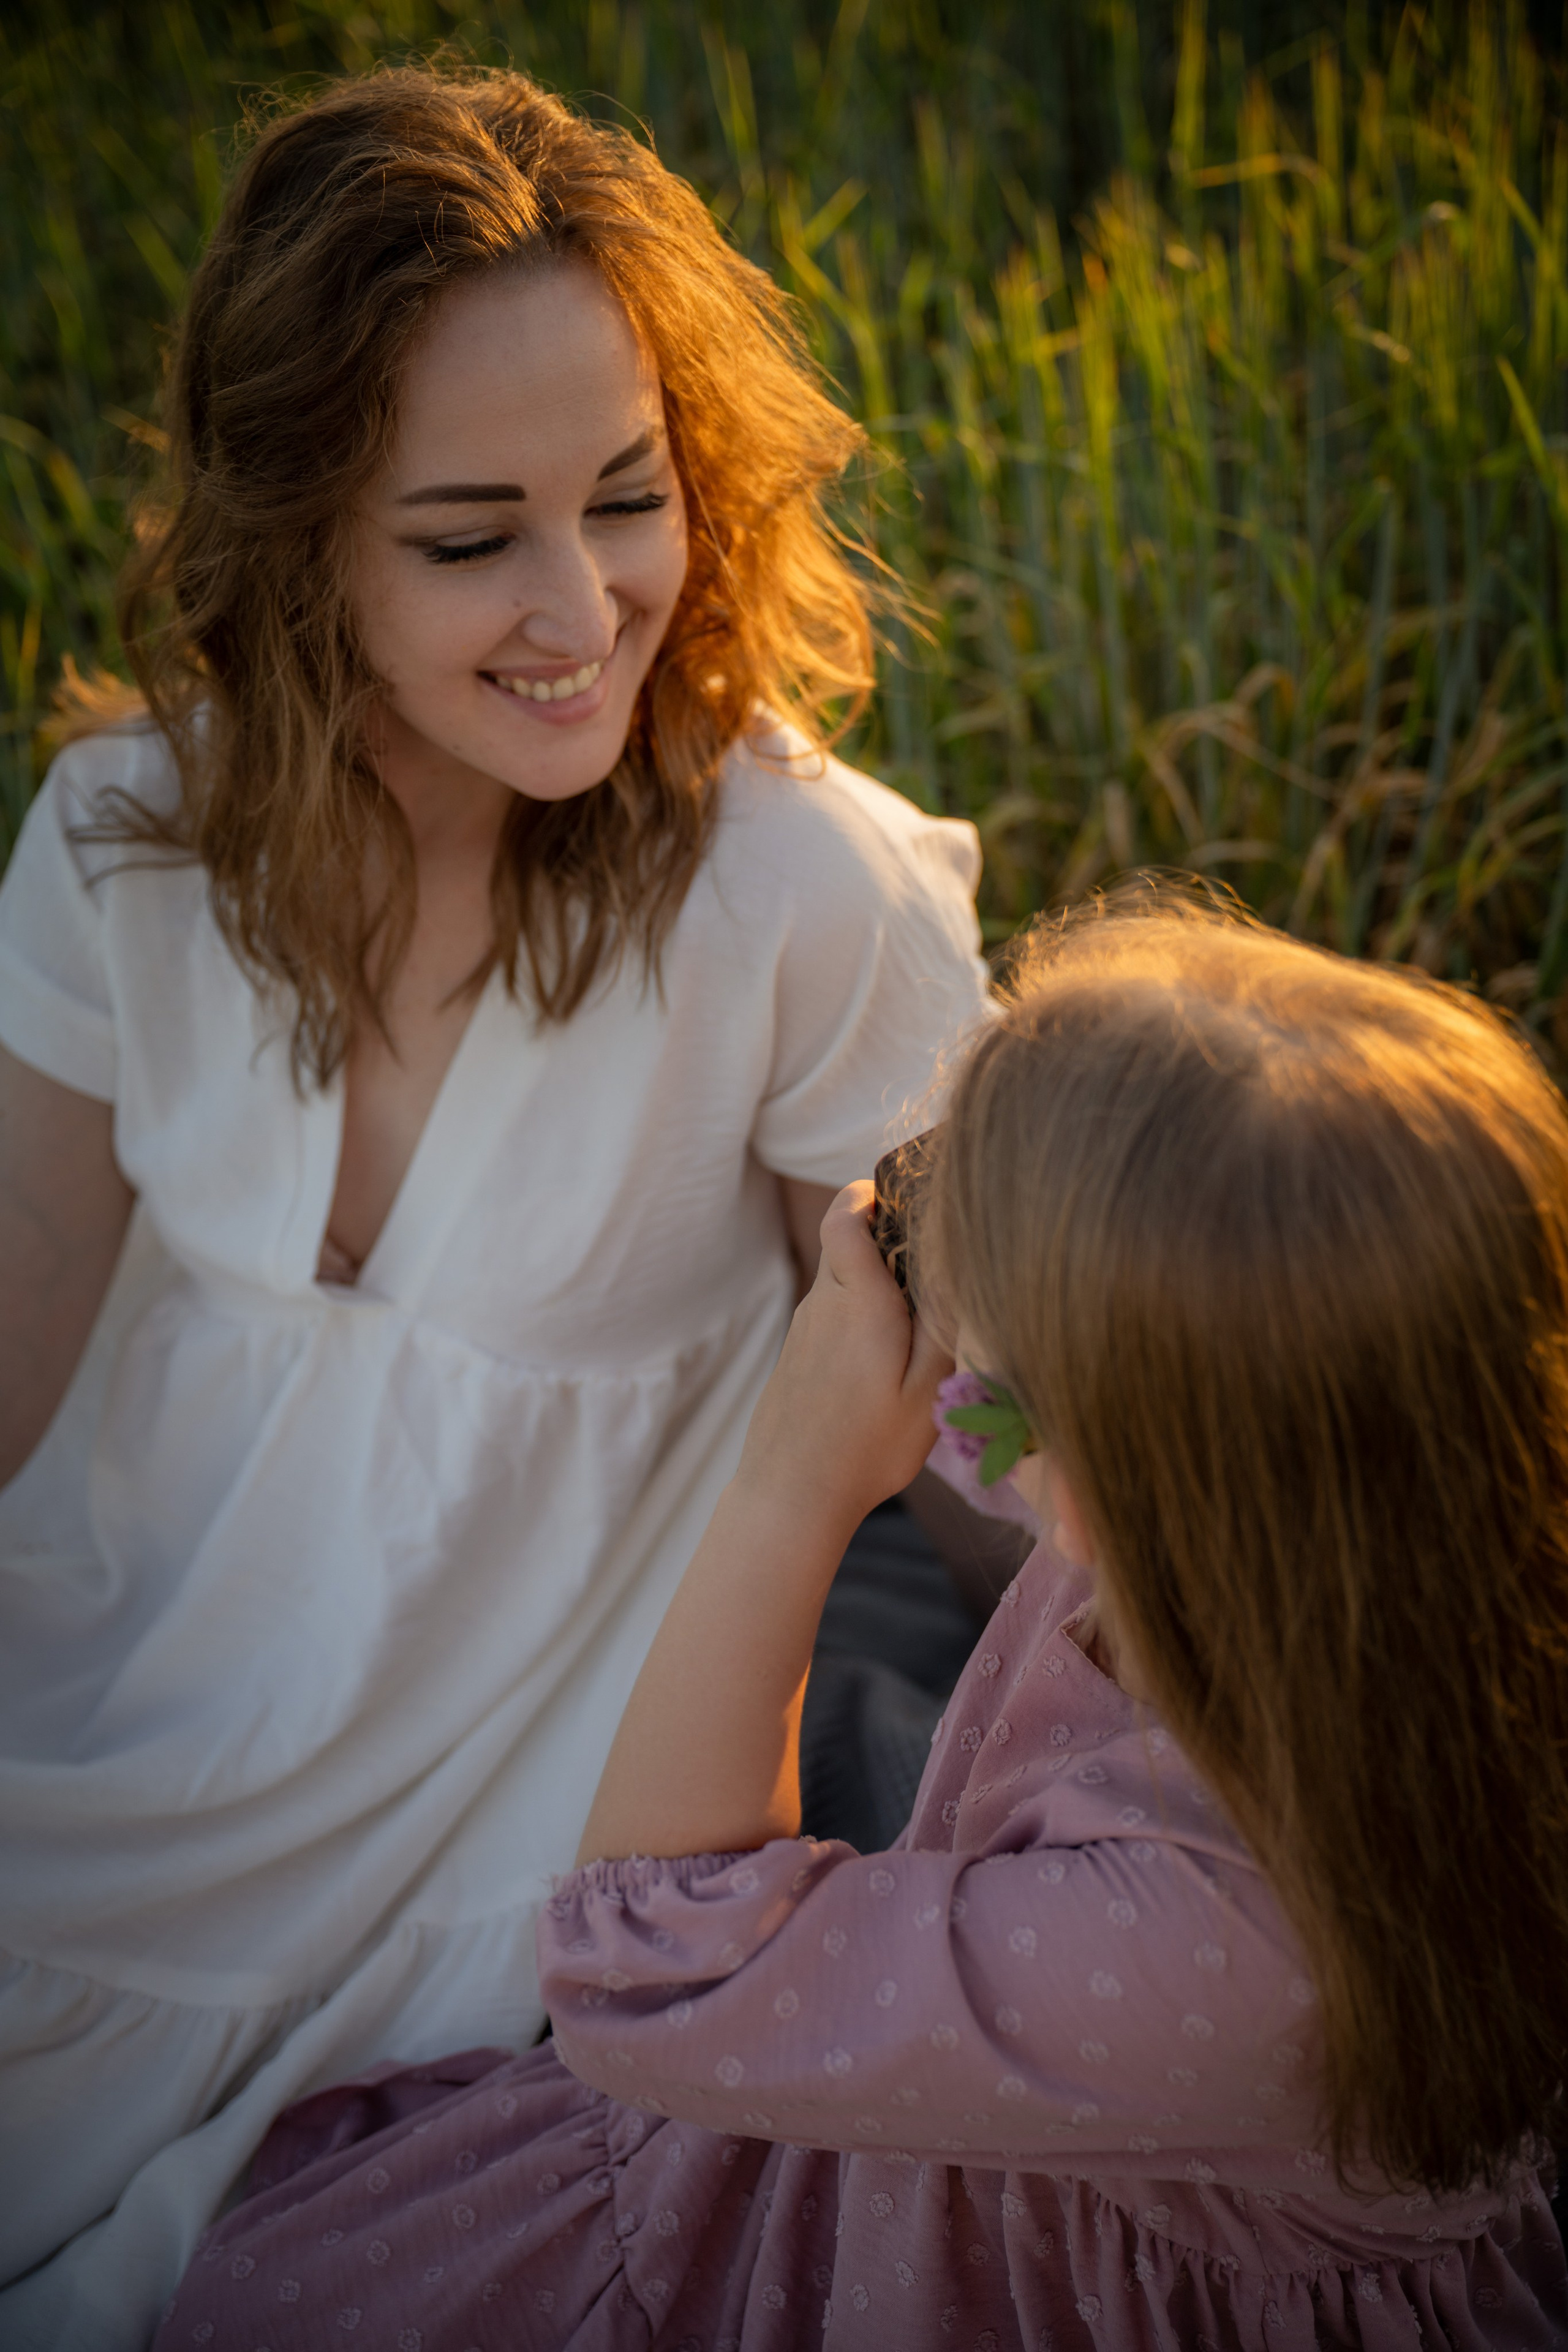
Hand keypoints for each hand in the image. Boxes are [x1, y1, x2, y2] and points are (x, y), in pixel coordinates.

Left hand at [733, 1180, 953, 1539]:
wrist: (790, 1495)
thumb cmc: (866, 1447)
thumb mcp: (926, 1389)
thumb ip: (943, 1321)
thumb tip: (956, 1261)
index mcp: (858, 1301)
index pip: (847, 1215)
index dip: (870, 1193)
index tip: (904, 1197)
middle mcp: (823, 1305)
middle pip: (847, 1243)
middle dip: (888, 1243)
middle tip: (934, 1273)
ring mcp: (804, 1331)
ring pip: (842, 1283)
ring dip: (877, 1289)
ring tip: (920, 1329)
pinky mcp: (798, 1356)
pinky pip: (832, 1317)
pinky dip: (861, 1321)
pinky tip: (886, 1364)